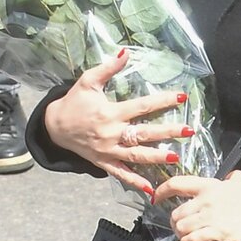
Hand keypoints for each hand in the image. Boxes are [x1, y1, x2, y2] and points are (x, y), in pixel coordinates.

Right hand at [44, 49, 190, 193]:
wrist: (53, 127)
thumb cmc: (74, 102)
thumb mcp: (88, 81)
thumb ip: (108, 68)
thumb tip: (125, 52)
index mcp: (111, 113)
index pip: (142, 106)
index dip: (162, 101)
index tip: (181, 98)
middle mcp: (111, 134)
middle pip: (143, 134)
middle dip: (167, 133)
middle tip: (187, 131)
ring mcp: (108, 151)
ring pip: (135, 156)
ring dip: (156, 158)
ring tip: (175, 158)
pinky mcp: (103, 162)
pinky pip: (120, 174)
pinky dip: (134, 182)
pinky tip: (150, 189)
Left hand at [153, 171, 240, 240]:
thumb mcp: (240, 179)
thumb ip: (227, 179)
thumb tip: (225, 179)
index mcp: (211, 184)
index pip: (178, 183)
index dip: (162, 190)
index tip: (156, 197)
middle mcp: (207, 199)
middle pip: (176, 212)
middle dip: (176, 222)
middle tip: (181, 226)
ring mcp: (211, 216)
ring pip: (182, 227)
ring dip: (181, 234)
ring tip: (186, 237)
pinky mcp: (218, 232)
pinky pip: (192, 239)